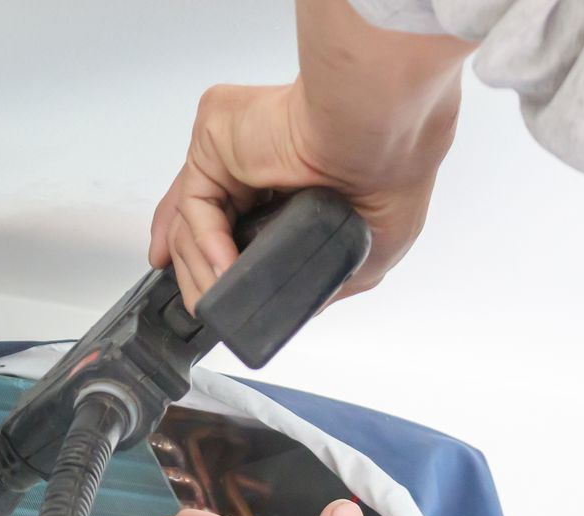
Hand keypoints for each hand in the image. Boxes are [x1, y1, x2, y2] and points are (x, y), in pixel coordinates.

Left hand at [148, 1, 468, 308]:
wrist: (385, 138)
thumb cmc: (391, 175)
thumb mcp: (367, 254)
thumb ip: (323, 280)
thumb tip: (297, 307)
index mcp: (286, 184)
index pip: (234, 227)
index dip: (219, 265)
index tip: (216, 301)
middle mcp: (253, 164)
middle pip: (200, 225)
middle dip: (194, 271)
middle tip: (204, 309)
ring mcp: (231, 151)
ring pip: (192, 220)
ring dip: (199, 270)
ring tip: (218, 300)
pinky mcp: (215, 141)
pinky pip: (195, 203)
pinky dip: (204, 244)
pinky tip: (224, 269)